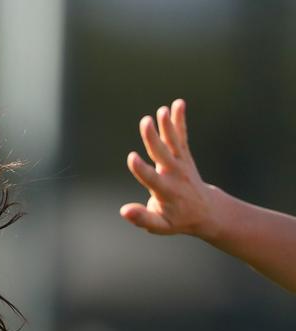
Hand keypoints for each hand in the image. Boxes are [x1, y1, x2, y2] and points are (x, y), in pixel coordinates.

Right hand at [121, 99, 221, 239]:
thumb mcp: (160, 226)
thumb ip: (143, 218)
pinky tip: (177, 104)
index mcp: (166, 192)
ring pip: (174, 142)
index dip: (141, 169)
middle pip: (162, 154)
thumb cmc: (178, 219)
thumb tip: (123, 210)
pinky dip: (180, 121)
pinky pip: (182, 136)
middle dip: (153, 138)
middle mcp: (174, 174)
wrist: (207, 212)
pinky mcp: (184, 156)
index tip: (131, 157)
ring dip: (168, 125)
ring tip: (162, 110)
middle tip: (145, 122)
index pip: (151, 179)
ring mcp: (181, 163)